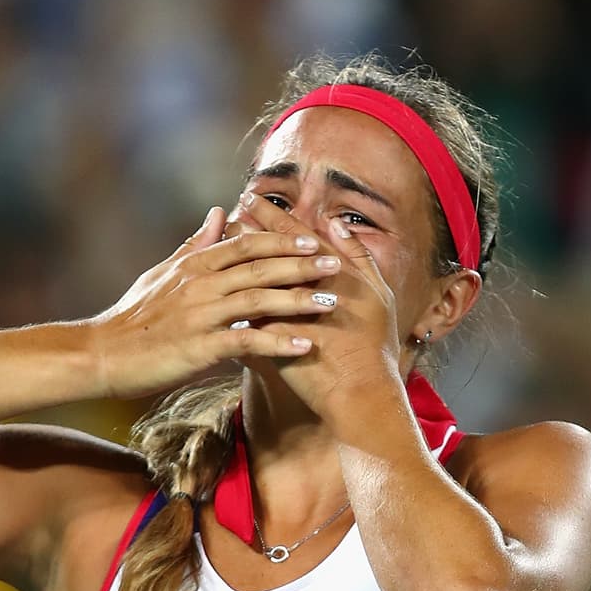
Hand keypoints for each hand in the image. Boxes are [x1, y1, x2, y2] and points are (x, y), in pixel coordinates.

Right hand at [88, 207, 343, 397]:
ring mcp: (200, 314)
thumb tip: (219, 211)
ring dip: (297, 301)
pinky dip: (277, 343)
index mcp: (194, 266)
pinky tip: (303, 347)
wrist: (101, 354)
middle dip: (300, 265)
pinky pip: (246, 340)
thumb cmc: (133, 317)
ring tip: (330, 304)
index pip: (246, 244)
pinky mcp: (198, 347)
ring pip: (257, 300)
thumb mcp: (163, 274)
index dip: (282, 240)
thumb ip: (195, 244)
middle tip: (336, 264)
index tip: (315, 239)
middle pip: (259, 267)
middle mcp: (200, 284)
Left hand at [235, 192, 405, 418]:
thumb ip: (358, 256)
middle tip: (227, 213)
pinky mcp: (270, 341)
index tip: (252, 199)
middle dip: (246, 232)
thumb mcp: (378, 294)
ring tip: (214, 249)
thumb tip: (337, 224)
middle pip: (267, 253)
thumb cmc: (374, 346)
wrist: (360, 391)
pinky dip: (228, 307)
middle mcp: (305, 288)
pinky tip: (212, 296)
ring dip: (231, 265)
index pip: (294, 237)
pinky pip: (242, 320)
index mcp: (333, 272)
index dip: (272, 216)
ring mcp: (284, 315)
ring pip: (250, 282)